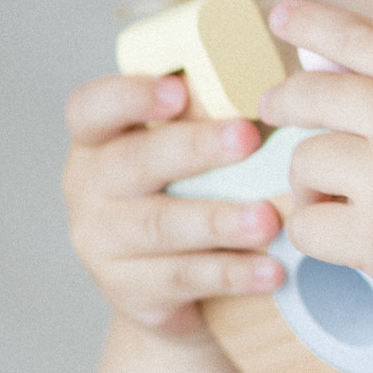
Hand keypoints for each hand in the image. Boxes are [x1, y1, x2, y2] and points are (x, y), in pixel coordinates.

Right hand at [63, 73, 285, 337]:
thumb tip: (281, 84)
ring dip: (219, 221)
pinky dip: (232, 273)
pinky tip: (272, 270)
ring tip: (268, 220)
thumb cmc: (184, 194)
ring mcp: (104, 241)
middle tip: (248, 138)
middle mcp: (91, 187)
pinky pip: (184, 278)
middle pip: (135, 163)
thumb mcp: (181, 154)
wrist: (165, 287)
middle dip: (194, 148)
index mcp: (100, 141)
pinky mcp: (130, 289)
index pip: (92, 109)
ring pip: (162, 226)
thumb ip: (208, 116)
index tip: (177, 90)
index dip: (129, 96)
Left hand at [258, 2, 372, 327]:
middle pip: (312, 94)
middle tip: (274, 107)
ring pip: (305, 159)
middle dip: (284, 100)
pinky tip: (340, 229)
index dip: (312, 22)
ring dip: (312, 176)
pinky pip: (306, 223)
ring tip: (336, 191)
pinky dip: (315, 227)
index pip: (361, 38)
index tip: (281, 16)